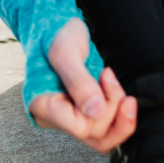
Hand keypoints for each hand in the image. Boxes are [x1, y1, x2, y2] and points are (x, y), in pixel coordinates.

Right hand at [27, 18, 136, 152]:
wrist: (59, 27)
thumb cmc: (57, 36)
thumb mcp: (66, 53)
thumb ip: (79, 82)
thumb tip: (95, 112)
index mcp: (45, 106)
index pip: (79, 126)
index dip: (100, 108)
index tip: (106, 75)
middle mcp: (58, 117)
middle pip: (95, 135)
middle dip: (113, 107)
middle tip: (109, 76)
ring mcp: (72, 115)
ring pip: (104, 134)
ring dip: (118, 109)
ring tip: (111, 79)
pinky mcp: (85, 110)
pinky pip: (106, 123)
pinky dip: (117, 105)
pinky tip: (112, 84)